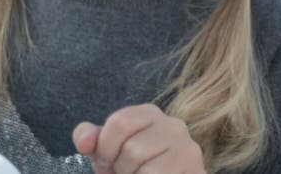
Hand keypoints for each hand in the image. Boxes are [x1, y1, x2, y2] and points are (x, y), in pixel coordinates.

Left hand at [72, 104, 204, 173]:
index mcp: (149, 113)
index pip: (119, 122)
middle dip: (121, 168)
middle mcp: (174, 125)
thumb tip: (84, 143)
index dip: (105, 147)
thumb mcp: (106, 150)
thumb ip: (90, 139)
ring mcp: (189, 149)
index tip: (106, 160)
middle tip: (127, 172)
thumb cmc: (131, 168)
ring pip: (146, 168)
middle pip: (132, 148)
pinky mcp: (196, 171)